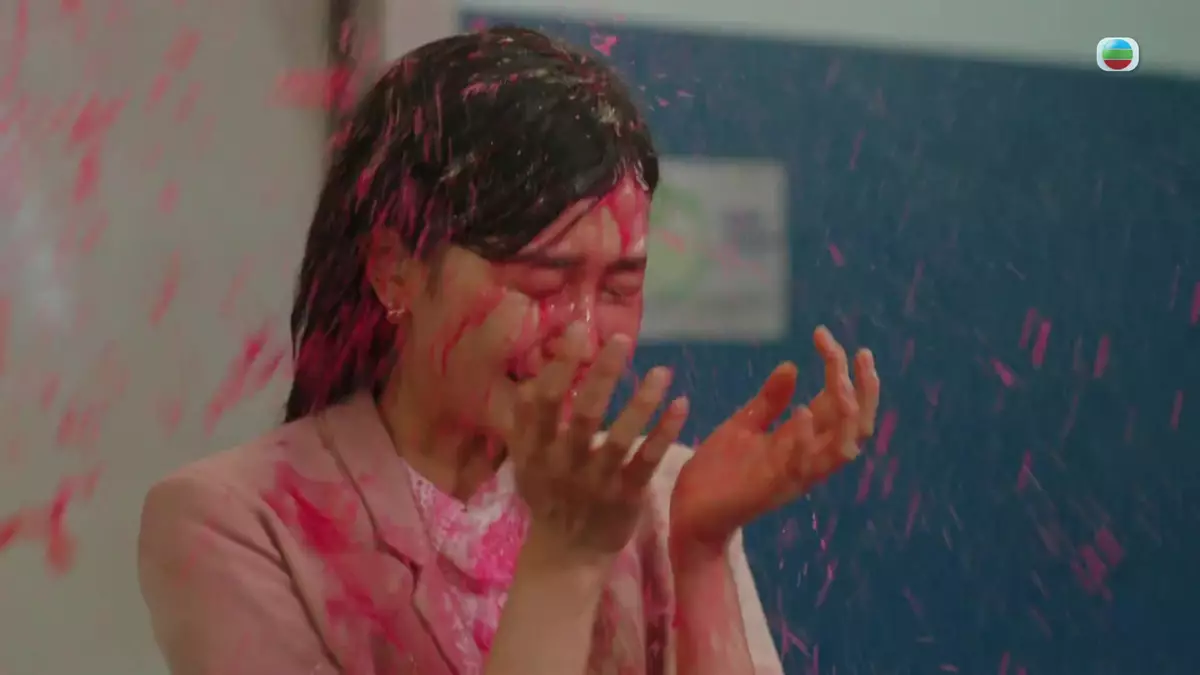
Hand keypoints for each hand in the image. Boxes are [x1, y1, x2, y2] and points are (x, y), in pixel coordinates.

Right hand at [506, 323, 689, 564]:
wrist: (566, 555)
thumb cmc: (548, 492)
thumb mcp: (526, 457)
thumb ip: (529, 417)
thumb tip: (542, 367)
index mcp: (534, 449)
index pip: (542, 402)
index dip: (559, 366)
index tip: (579, 331)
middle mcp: (563, 463)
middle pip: (583, 415)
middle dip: (602, 376)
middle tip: (622, 341)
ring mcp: (596, 482)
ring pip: (619, 438)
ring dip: (641, 403)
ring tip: (662, 371)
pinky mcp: (626, 496)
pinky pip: (647, 461)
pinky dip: (664, 433)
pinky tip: (681, 406)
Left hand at [670, 326, 879, 558]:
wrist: (688, 514)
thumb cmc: (716, 474)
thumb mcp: (742, 427)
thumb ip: (768, 402)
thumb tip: (792, 367)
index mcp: (801, 440)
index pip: (839, 402)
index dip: (840, 368)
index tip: (823, 334)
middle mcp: (807, 457)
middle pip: (858, 423)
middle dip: (864, 387)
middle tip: (853, 351)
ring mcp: (794, 474)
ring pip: (846, 447)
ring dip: (849, 413)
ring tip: (839, 379)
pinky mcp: (773, 489)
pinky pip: (804, 467)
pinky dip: (808, 439)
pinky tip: (803, 412)